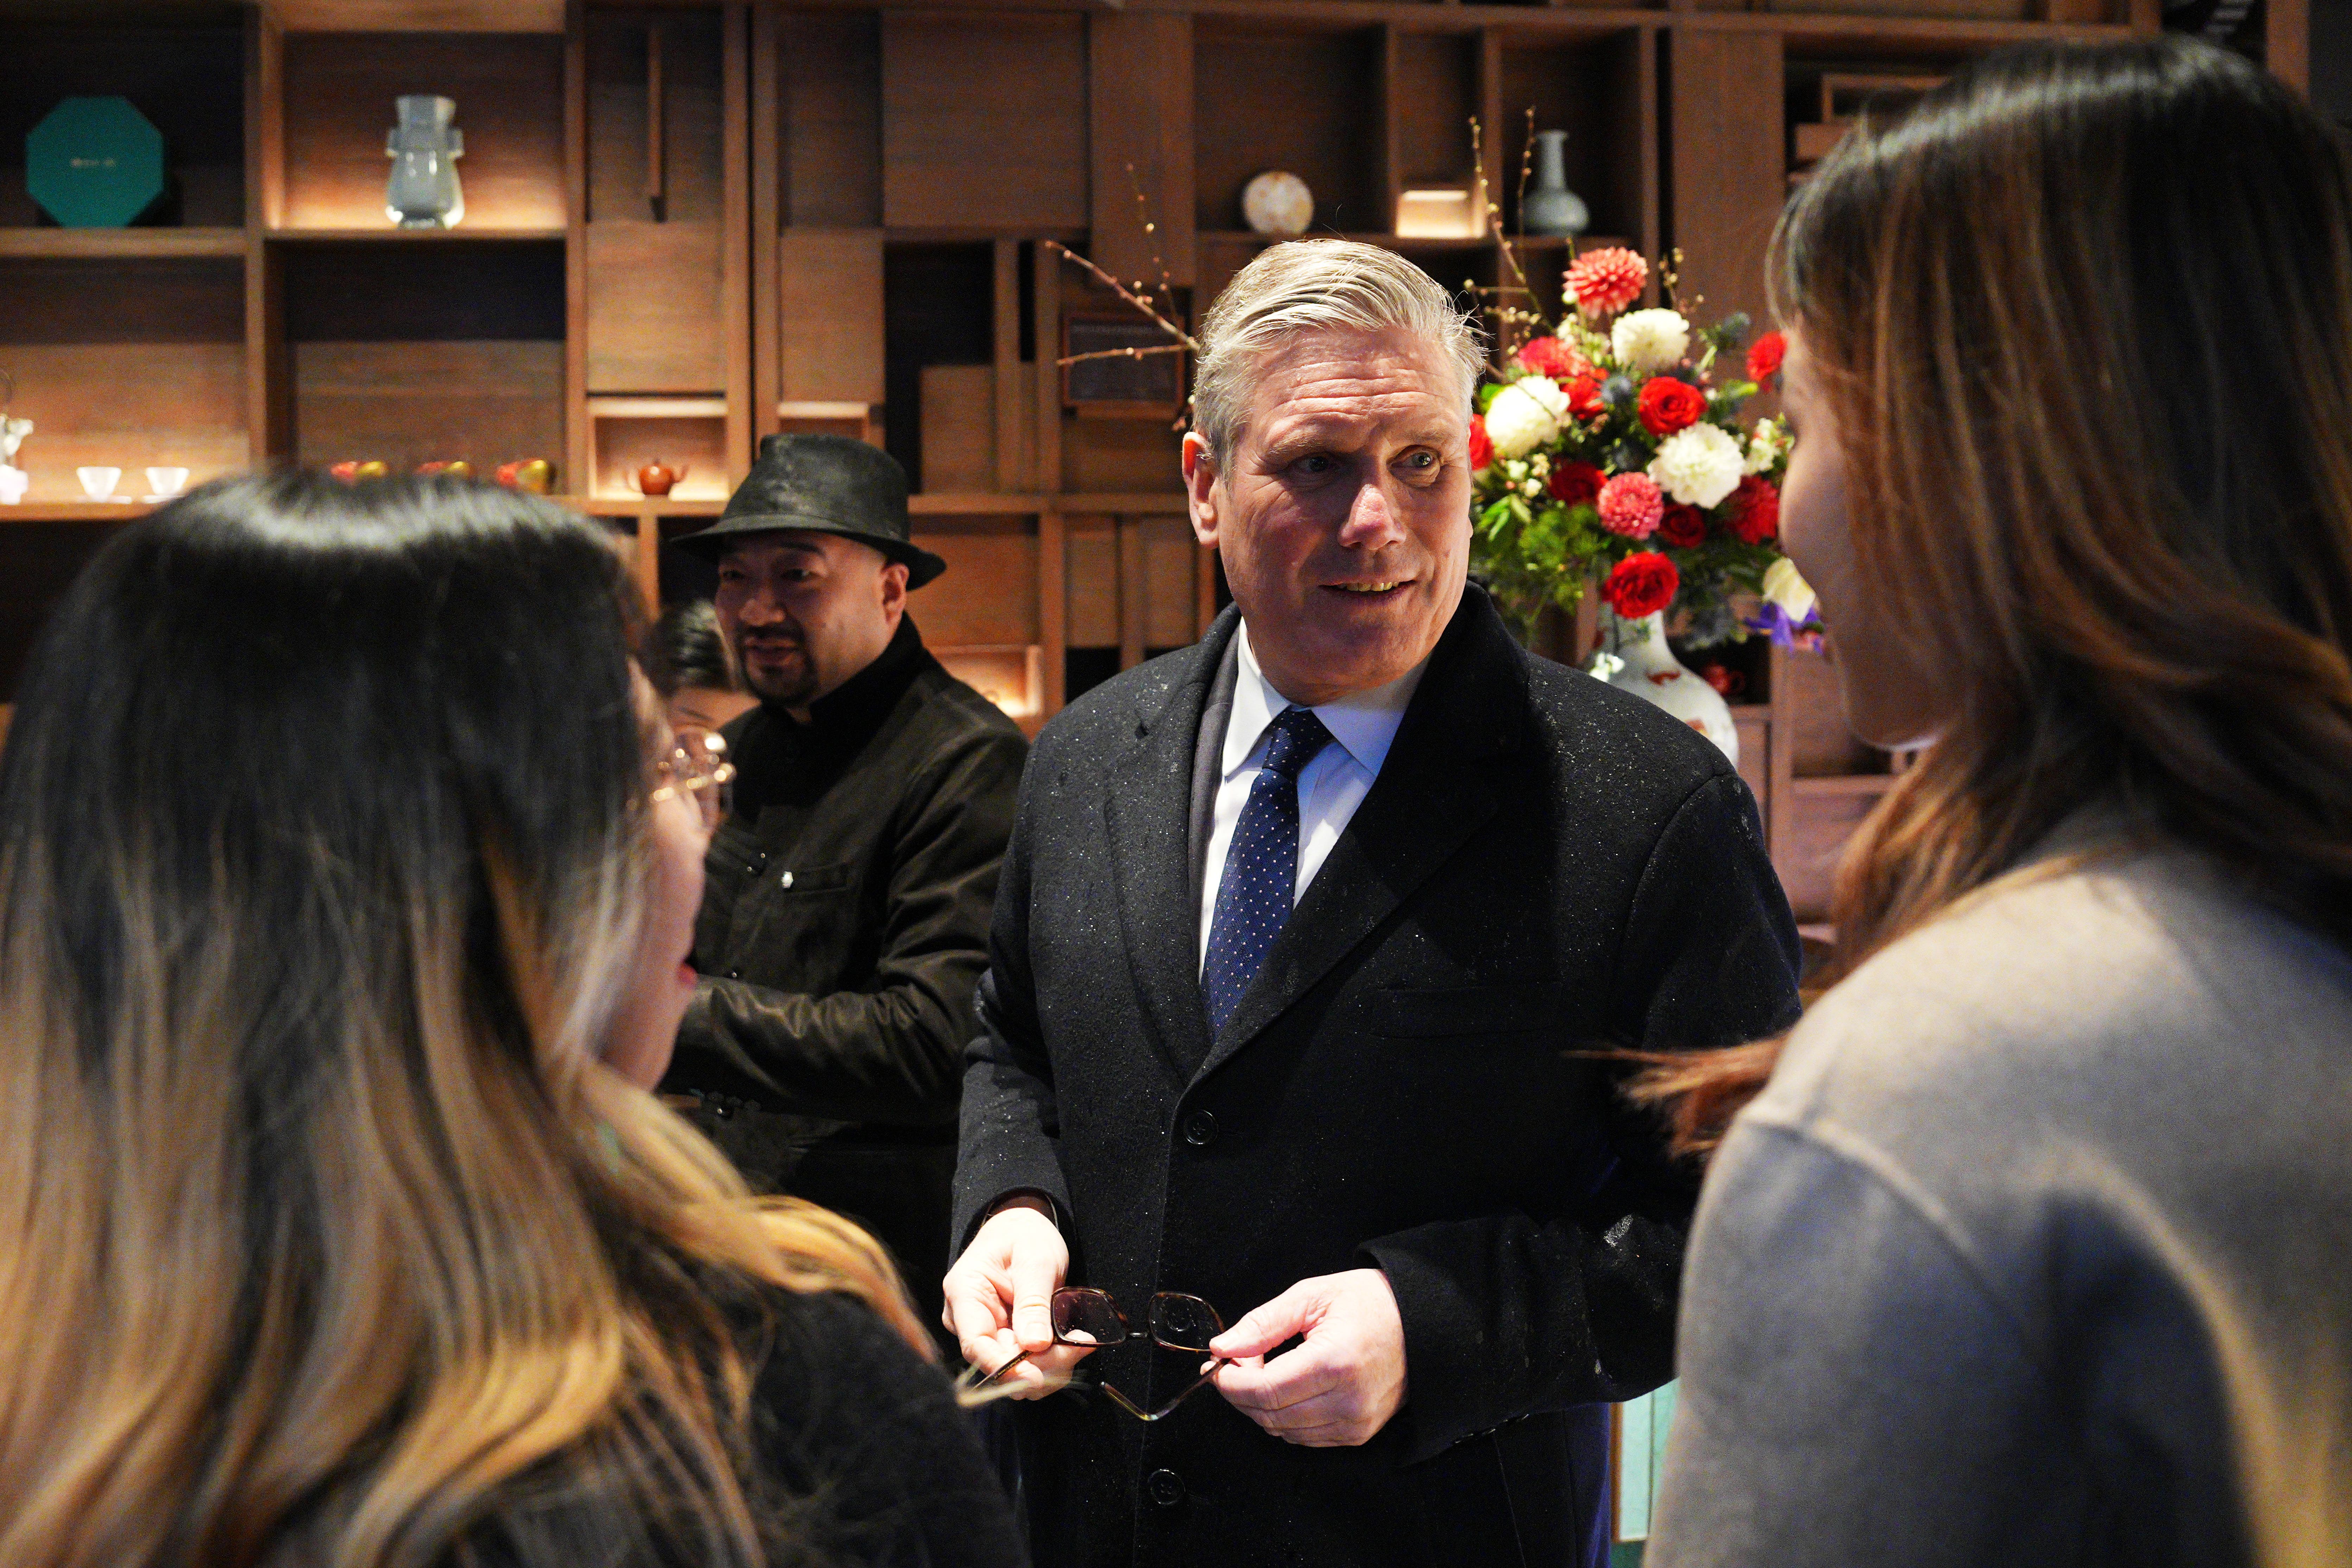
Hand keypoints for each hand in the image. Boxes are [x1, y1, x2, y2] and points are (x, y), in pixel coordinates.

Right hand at [941, 1199, 1095, 1398]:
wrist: (1024, 1230)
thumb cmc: (1025, 1236)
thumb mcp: (1036, 1260)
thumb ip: (1034, 1301)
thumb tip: (1035, 1345)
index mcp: (964, 1292)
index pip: (975, 1343)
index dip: (1004, 1367)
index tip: (1036, 1378)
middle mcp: (967, 1318)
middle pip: (999, 1361)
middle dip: (1040, 1364)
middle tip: (1080, 1347)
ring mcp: (986, 1331)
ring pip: (1015, 1368)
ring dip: (1051, 1364)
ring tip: (1081, 1342)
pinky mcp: (1005, 1340)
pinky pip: (1026, 1362)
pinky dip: (1052, 1358)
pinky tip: (1073, 1343)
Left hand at [1209, 1268, 1407, 1446]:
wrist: (1422, 1324)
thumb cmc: (1371, 1303)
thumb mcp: (1312, 1296)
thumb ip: (1263, 1323)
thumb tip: (1223, 1346)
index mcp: (1335, 1363)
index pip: (1264, 1391)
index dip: (1231, 1381)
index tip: (1219, 1364)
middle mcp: (1347, 1401)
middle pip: (1269, 1415)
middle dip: (1241, 1392)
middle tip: (1237, 1361)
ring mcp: (1355, 1423)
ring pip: (1283, 1431)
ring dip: (1261, 1406)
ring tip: (1264, 1370)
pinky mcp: (1359, 1434)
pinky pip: (1304, 1437)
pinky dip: (1284, 1417)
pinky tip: (1287, 1387)